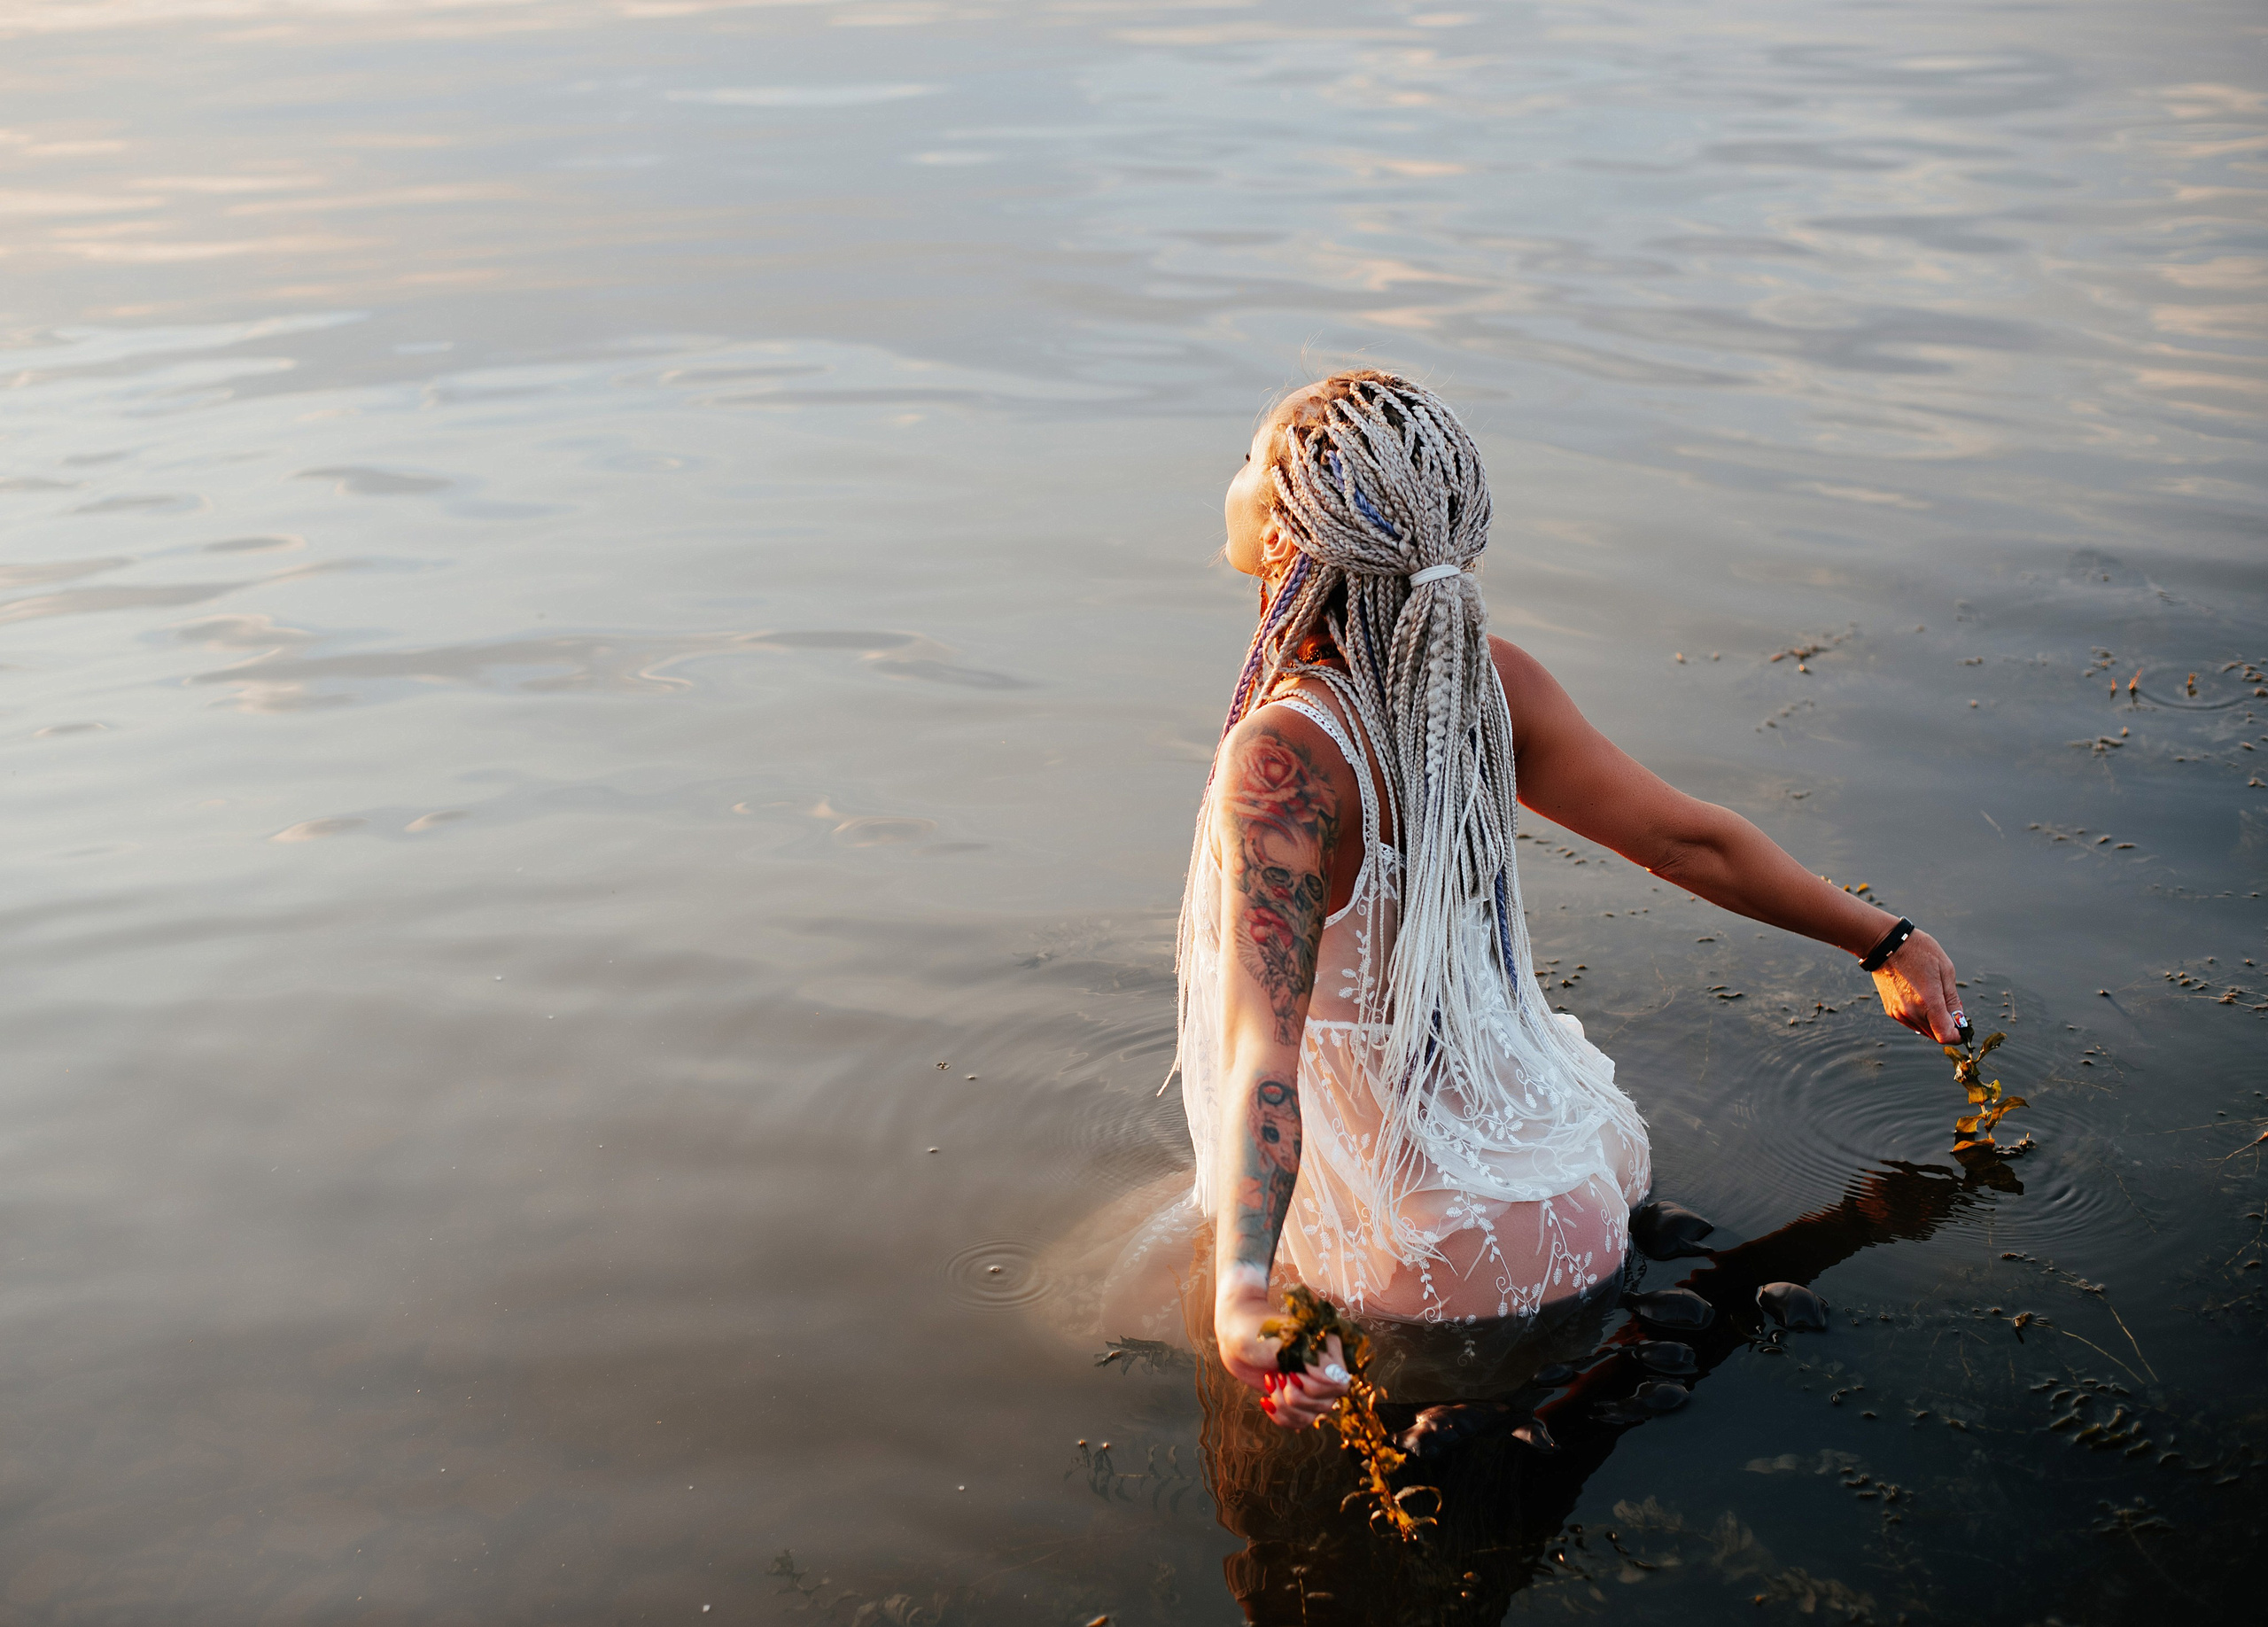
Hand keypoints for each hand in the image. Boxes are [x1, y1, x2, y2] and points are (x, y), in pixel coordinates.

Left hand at [1215, 1285, 1350, 1429]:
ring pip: (1312, 1416)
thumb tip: (1339, 1380)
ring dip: (1285, 1407)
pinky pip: (1299, 1421)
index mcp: (1328, 1349)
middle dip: (1295, 1397)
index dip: (1313, 1386)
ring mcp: (1311, 1384)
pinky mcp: (1296, 1396)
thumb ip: (1311, 1360)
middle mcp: (1324, 1369)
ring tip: (1269, 1384)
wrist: (1234, 1336)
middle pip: (1327, 1404)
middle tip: (1276, 1377)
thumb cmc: (1256, 1332)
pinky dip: (1281, 1416)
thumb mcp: (1281, 1343)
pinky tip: (1266, 1399)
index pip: (1339, 1383)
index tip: (1288, 1371)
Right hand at [1870, 929, 1963, 1043]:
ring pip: (1923, 1030)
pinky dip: (1920, 1017)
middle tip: (1951, 1009)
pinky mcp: (1891, 1010)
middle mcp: (1911, 1012)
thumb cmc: (1918, 951)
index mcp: (1928, 1002)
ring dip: (1933, 1023)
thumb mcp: (1945, 970)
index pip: (1945, 1036)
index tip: (1962, 1027)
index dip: (1957, 1036)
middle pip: (1935, 1035)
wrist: (1886, 944)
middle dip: (1946, 1027)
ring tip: (1935, 1000)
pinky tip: (1920, 998)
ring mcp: (1899, 1013)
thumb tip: (1959, 1020)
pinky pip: (1911, 1023)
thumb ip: (1953, 1000)